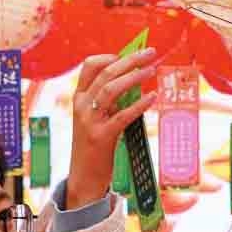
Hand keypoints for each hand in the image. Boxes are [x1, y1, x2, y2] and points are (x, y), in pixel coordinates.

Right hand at [67, 50, 157, 209]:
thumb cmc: (93, 147)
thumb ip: (107, 101)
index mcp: (78, 98)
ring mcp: (90, 121)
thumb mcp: (94, 119)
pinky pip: (122, 115)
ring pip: (112, 89)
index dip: (110, 56)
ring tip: (151, 70)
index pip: (89, 66)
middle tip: (150, 53)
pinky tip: (152, 98)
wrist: (83, 177)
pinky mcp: (101, 137)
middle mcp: (82, 106)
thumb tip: (132, 81)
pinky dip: (139, 104)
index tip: (128, 54)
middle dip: (130, 60)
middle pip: (106, 73)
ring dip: (134, 77)